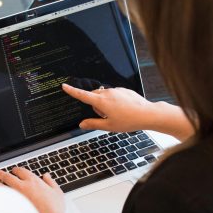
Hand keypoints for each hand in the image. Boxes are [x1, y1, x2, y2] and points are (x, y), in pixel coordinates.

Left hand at [0, 168, 76, 212]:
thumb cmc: (54, 209)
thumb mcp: (57, 192)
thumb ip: (51, 182)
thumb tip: (47, 176)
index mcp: (33, 181)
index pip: (21, 171)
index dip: (16, 170)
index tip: (14, 170)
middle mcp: (22, 186)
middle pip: (8, 176)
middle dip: (1, 173)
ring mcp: (15, 196)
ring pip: (0, 186)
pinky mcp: (11, 206)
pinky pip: (0, 198)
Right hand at [62, 83, 193, 140]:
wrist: (148, 114)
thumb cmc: (129, 121)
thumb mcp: (108, 126)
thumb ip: (93, 124)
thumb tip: (82, 124)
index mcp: (101, 102)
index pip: (82, 95)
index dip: (72, 91)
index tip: (65, 86)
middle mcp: (108, 93)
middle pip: (93, 97)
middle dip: (95, 106)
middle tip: (105, 117)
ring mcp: (116, 90)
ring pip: (104, 96)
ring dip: (105, 104)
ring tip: (117, 114)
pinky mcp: (123, 90)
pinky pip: (113, 94)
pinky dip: (114, 101)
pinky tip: (123, 110)